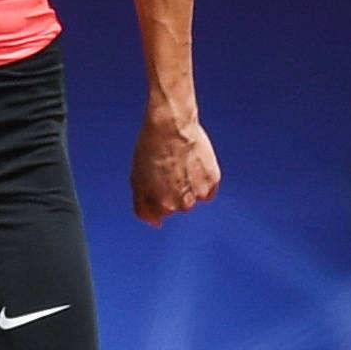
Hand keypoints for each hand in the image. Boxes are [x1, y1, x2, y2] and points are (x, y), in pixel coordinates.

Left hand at [134, 107, 220, 223]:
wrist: (172, 125)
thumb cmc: (151, 150)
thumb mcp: (137, 180)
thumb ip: (143, 207)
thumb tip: (156, 224)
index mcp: (162, 206)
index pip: (158, 215)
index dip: (155, 197)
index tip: (155, 181)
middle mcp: (182, 204)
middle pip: (177, 207)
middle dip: (172, 192)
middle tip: (168, 169)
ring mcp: (199, 193)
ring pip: (194, 199)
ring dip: (188, 188)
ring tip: (181, 164)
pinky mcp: (213, 180)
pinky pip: (209, 190)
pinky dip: (202, 181)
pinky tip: (194, 165)